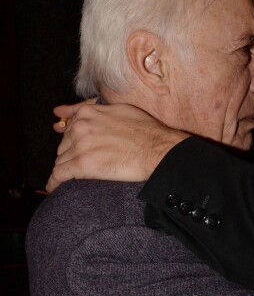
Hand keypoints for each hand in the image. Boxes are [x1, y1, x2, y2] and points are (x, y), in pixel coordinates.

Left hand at [47, 102, 189, 191]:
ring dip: (66, 167)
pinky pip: (59, 175)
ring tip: (71, 176)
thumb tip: (72, 110)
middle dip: (71, 152)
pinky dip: (54, 182)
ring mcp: (80, 146)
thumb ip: (94, 108)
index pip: (68, 125)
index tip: (65, 139)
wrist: (157, 149)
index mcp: (87, 112)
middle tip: (85, 160)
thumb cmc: (146, 130)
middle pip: (64, 144)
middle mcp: (80, 127)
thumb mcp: (120, 109)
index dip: (70, 136)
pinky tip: (54, 187)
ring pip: (61, 159)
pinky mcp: (82, 165)